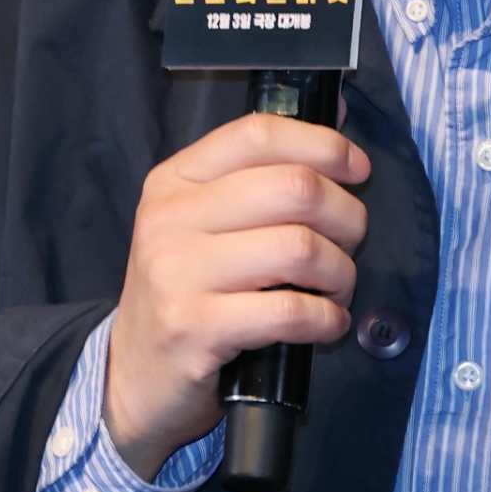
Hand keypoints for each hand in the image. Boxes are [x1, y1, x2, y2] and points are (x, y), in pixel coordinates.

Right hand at [104, 112, 369, 479]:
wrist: (133, 378)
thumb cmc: (187, 290)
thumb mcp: (206, 220)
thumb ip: (263, 172)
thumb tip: (340, 114)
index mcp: (175, 180)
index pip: (258, 134)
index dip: (322, 144)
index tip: (357, 168)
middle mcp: (171, 218)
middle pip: (293, 187)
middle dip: (346, 214)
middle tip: (350, 241)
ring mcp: (178, 273)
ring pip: (300, 248)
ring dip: (341, 272)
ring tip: (338, 288)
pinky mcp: (194, 329)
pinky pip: (289, 311)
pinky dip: (326, 318)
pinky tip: (328, 323)